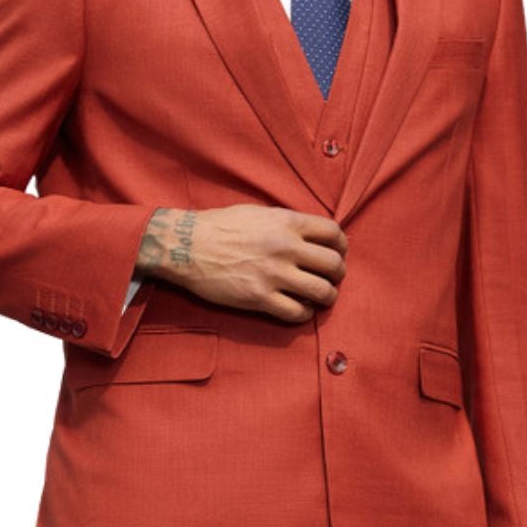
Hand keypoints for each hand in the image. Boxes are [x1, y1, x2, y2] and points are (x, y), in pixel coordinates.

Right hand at [135, 205, 346, 319]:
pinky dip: (304, 313)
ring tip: (320, 297)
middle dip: (338, 274)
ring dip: (327, 297)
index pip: (333, 233)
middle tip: (331, 279)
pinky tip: (299, 308)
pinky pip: (297, 313)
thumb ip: (287, 223)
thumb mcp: (259, 213)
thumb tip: (312, 235)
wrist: (186, 246)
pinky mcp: (260, 298)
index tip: (337, 253)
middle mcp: (285, 247)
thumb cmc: (220, 227)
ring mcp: (274, 275)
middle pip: (334, 265)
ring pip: (322, 292)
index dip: (341, 246)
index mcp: (287, 222)